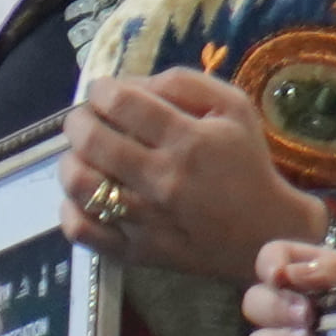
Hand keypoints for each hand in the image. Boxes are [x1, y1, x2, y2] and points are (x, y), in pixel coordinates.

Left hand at [61, 73, 326, 281]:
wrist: (265, 232)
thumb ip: (183, 84)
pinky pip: (82, 230)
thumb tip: (132, 83)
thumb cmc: (246, 163)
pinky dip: (70, 209)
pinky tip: (84, 196)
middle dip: (78, 120)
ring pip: (80, 185)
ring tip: (83, 156)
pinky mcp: (135, 252)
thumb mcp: (233, 108)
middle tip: (85, 118)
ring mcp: (146, 220)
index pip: (122, 103)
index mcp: (189, 141)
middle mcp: (163, 180)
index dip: (101, 90)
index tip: (102, 91)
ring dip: (70, 161)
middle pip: (92, 140)